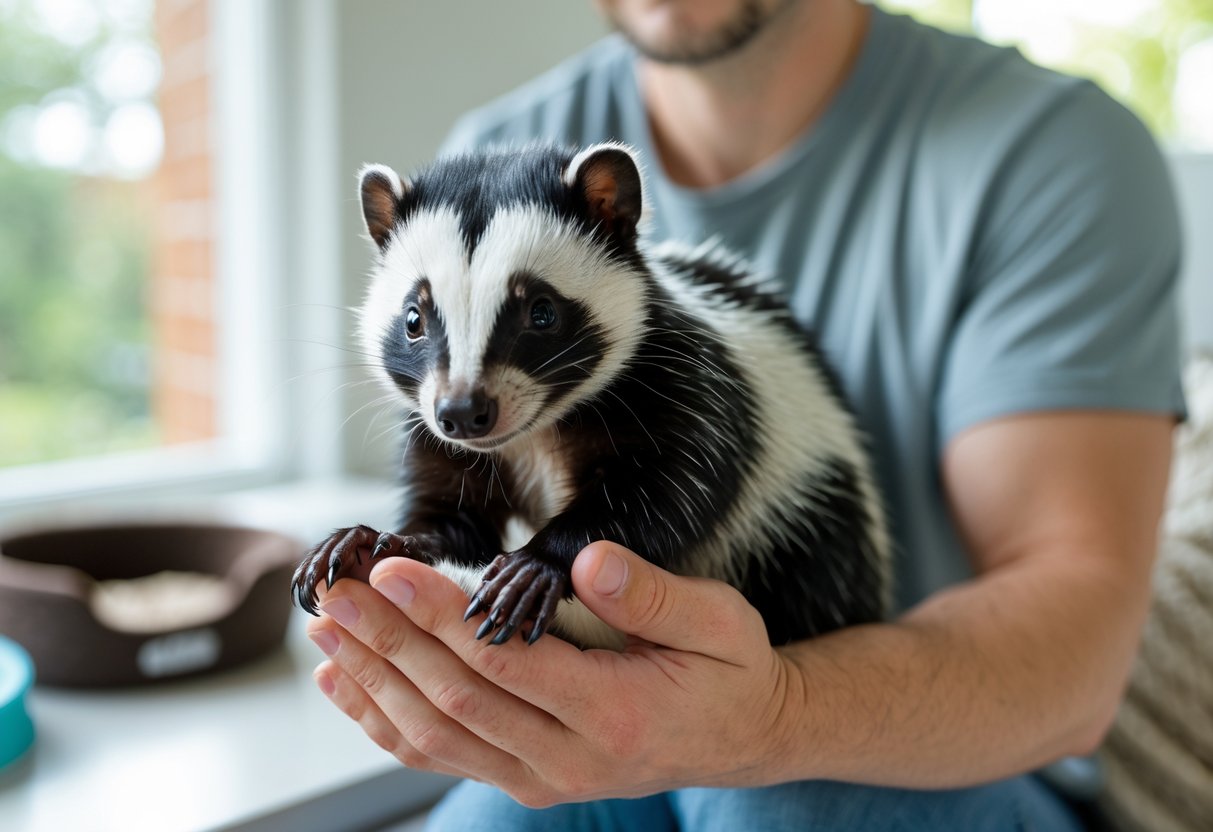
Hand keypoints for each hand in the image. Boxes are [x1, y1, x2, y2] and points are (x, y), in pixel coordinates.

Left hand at [306, 541, 800, 806]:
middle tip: (336, 590)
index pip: (507, 662)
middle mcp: (568, 760)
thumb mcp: (719, 622)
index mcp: (614, 713)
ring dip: (373, 680)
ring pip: (437, 734)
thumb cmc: (729, 670)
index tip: (392, 573)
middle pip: (456, 699)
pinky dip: (384, 721)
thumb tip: (589, 562)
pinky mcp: (524, 779)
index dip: (443, 618)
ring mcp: (541, 778)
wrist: (742, 738)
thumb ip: (654, 595)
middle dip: (387, 642)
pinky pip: (441, 754)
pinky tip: (346, 682)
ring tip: (325, 626)